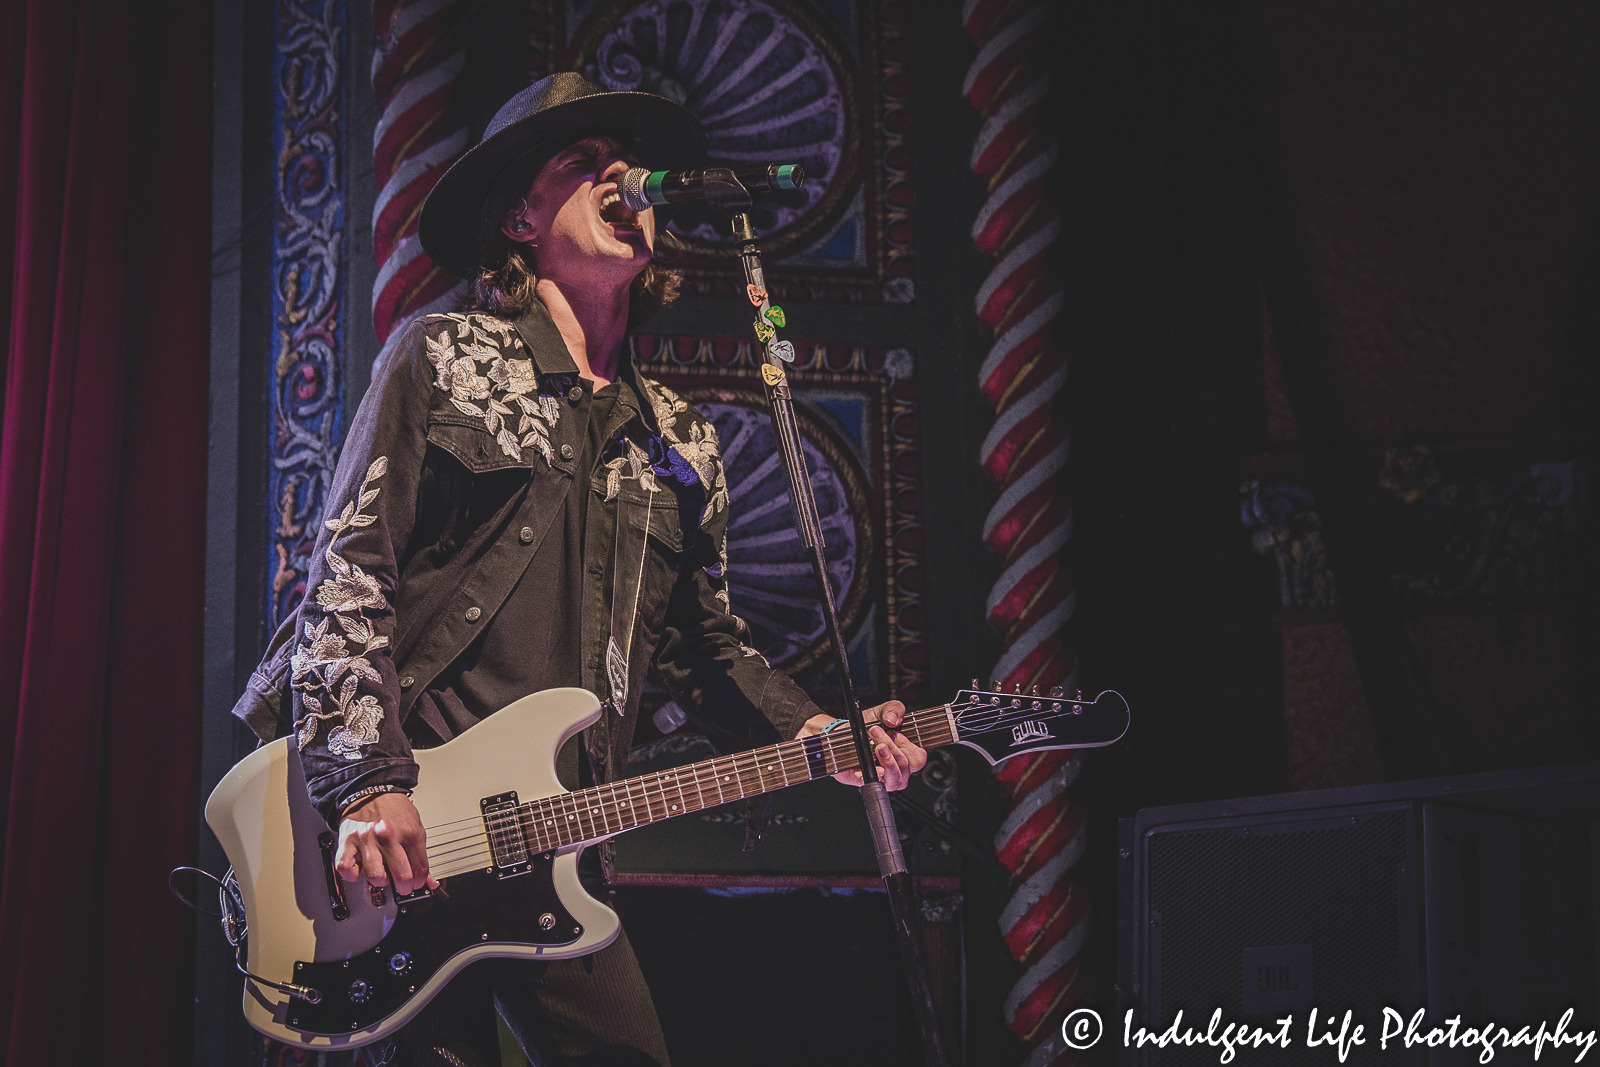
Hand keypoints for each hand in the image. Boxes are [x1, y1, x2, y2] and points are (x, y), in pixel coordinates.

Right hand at [334, 791, 436, 896]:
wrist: (371, 790)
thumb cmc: (394, 810)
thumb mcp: (416, 826)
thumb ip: (422, 854)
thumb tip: (431, 881)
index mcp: (409, 833)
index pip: (420, 869)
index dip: (419, 882)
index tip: (416, 884)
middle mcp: (389, 837)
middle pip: (401, 876)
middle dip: (404, 887)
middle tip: (402, 885)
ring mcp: (367, 840)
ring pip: (375, 876)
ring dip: (380, 880)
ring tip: (382, 873)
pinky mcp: (348, 842)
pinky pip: (346, 868)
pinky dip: (352, 874)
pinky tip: (359, 868)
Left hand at [795, 700, 926, 790]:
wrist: (845, 732)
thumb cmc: (869, 725)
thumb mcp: (884, 711)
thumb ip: (894, 709)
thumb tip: (893, 720)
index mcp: (907, 755)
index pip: (918, 759)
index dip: (908, 746)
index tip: (894, 732)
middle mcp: (898, 770)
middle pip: (904, 766)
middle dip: (892, 747)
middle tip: (876, 732)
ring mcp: (883, 778)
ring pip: (893, 778)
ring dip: (886, 759)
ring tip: (877, 745)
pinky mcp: (865, 781)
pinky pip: (872, 784)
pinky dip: (871, 775)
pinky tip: (868, 768)